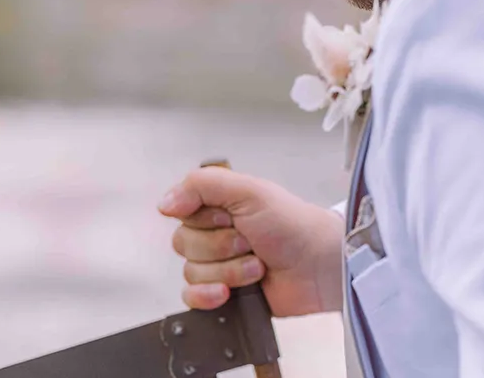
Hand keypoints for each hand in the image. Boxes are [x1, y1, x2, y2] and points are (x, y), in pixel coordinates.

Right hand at [158, 167, 343, 315]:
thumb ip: (202, 185)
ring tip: (256, 267)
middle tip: (250, 242)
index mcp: (219, 205)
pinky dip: (208, 296)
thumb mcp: (249, 191)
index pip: (182, 213)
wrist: (318, 267)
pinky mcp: (223, 294)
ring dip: (228, 271)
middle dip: (220, 247)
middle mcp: (216, 233)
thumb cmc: (293, 225)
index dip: (206, 219)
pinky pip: (192, 298)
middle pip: (185, 244)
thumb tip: (164, 203)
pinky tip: (228, 293)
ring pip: (192, 272)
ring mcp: (220, 265)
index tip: (230, 217)